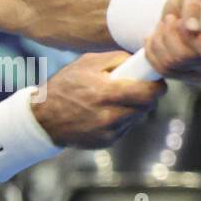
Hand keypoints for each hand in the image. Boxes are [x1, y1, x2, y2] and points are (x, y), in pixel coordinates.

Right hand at [31, 52, 165, 148]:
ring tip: (113, 100)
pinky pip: (124, 127)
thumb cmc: (64, 86)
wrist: (43, 119)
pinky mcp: (106, 142)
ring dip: (132, 107)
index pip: (149, 93)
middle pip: (147, 106)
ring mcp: (108, 131)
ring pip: (137, 117)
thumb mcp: (86, 63)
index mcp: (106, 92)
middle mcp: (109, 115)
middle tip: (137, 88)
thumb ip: (117, 59)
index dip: (157, 85)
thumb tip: (140, 61)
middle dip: (146, 96)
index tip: (155, 81)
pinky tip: (103, 112)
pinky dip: (120, 119)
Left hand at [145, 0, 200, 81]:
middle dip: (170, 34)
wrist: (177, 15)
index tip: (185, 23)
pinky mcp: (185, 77)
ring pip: (171, 63)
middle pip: (186, 56)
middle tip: (170, 19)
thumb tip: (192, 28)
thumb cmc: (188, 3)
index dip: (194, 39)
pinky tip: (155, 38)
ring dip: (160, 40)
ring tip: (164, 26)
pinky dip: (152, 50)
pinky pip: (161, 69)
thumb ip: (193, 7)